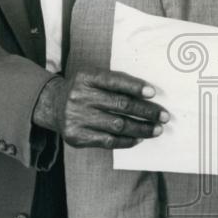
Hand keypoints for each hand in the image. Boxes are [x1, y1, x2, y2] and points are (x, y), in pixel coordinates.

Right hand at [33, 69, 168, 148]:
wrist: (53, 105)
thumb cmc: (85, 89)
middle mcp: (79, 96)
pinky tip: (139, 138)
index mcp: (86, 77)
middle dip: (146, 111)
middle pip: (119, 105)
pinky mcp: (76, 137)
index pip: (114, 81)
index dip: (135, 87)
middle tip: (164, 116)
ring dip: (141, 128)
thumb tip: (149, 96)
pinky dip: (126, 140)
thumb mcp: (95, 78)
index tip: (153, 93)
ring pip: (117, 125)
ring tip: (157, 129)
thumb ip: (117, 83)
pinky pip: (107, 141)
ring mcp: (76, 118)